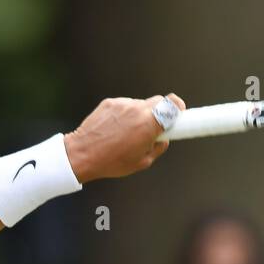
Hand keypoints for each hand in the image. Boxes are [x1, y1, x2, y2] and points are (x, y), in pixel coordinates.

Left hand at [63, 93, 184, 182]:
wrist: (82, 154)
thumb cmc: (112, 162)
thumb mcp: (142, 162)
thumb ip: (158, 148)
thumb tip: (163, 139)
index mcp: (150, 124)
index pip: (173, 104)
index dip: (179, 107)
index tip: (181, 113)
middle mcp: (138, 109)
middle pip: (158, 101)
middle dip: (159, 113)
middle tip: (153, 127)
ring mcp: (123, 104)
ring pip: (139, 105)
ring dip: (139, 115)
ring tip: (127, 133)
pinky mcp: (110, 102)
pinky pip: (124, 106)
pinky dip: (124, 115)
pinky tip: (114, 129)